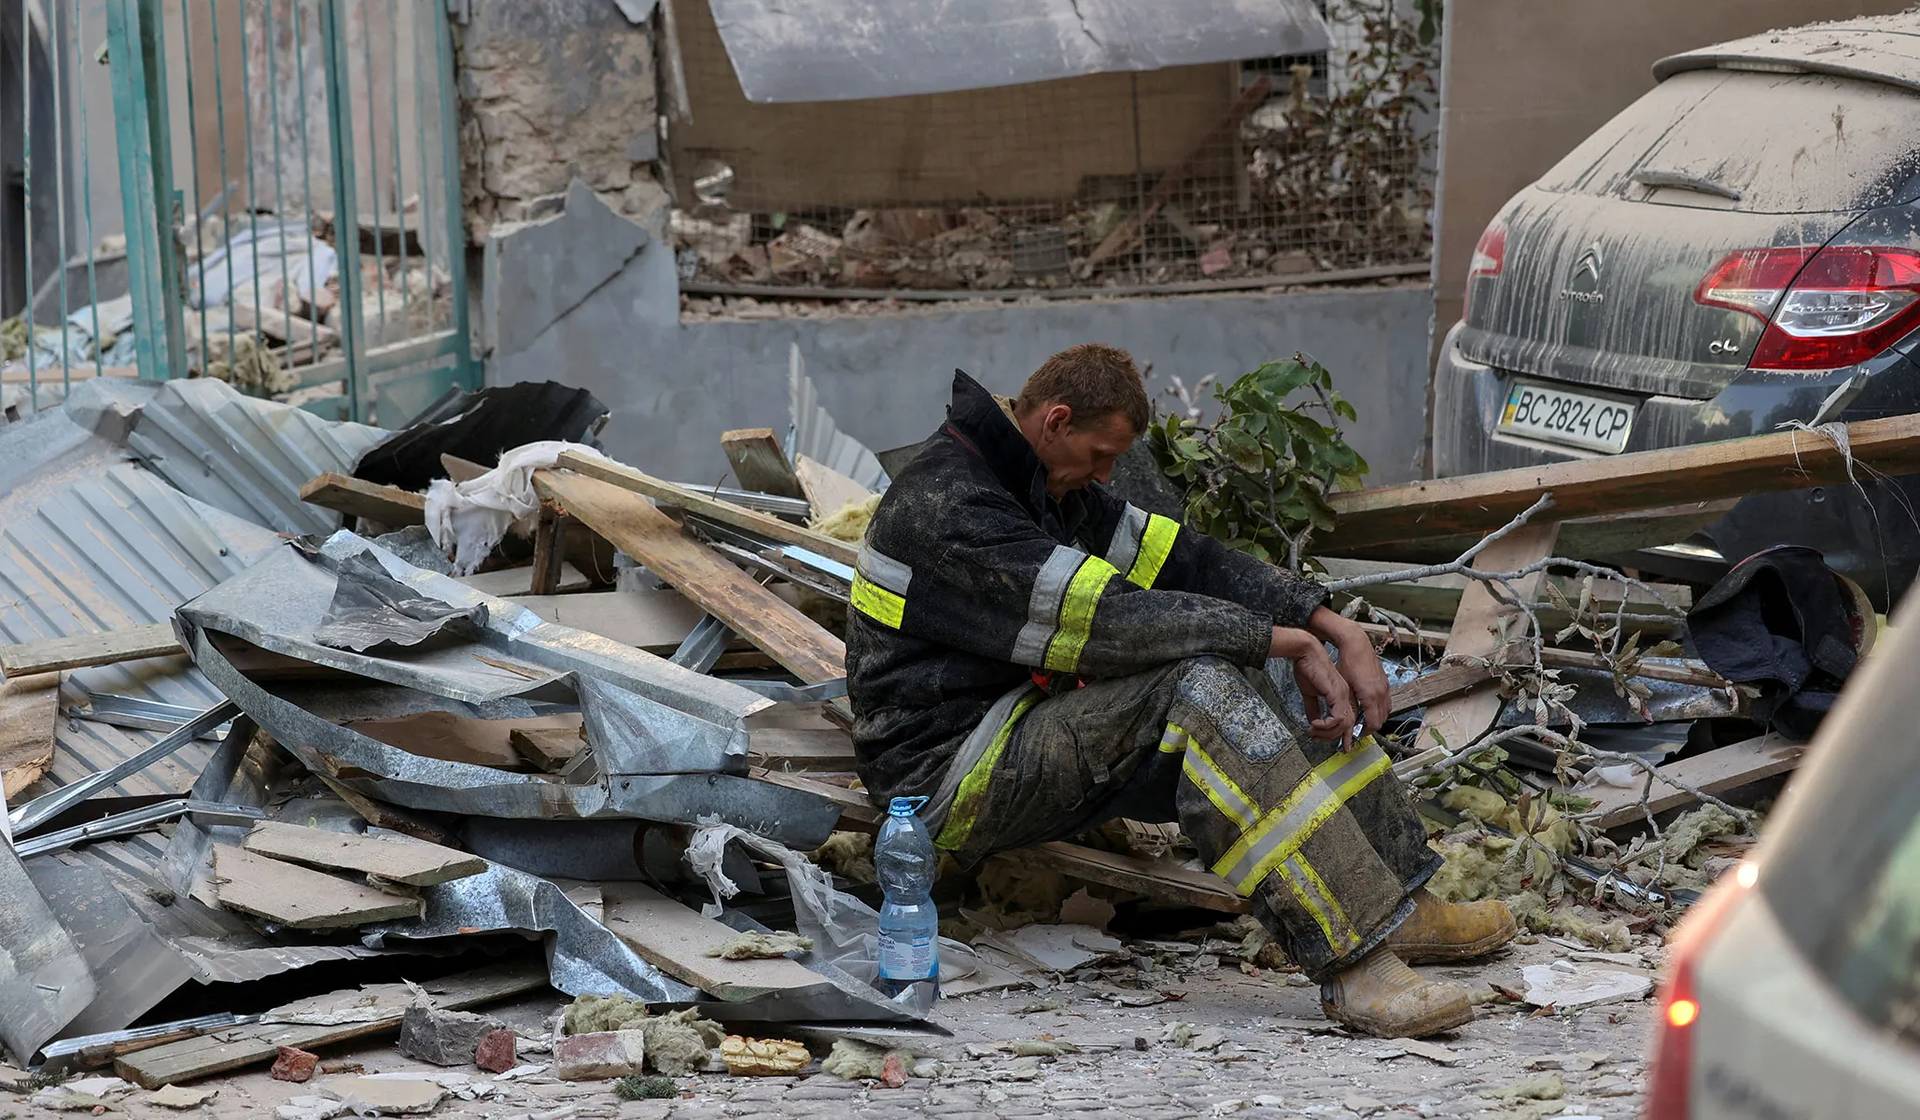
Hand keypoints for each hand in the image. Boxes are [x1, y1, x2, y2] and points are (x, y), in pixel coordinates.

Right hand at [1270, 627, 1354, 744]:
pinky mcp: (1337, 693)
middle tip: (1316, 737)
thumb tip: (1312, 720)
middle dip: (1332, 737)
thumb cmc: (1307, 666)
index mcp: (1341, 695)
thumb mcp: (1309, 692)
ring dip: (1329, 732)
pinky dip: (1327, 725)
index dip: (1338, 734)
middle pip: (1348, 726)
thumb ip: (1312, 707)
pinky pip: (1339, 718)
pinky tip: (1315, 724)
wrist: (1306, 651)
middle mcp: (1345, 696)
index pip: (1346, 720)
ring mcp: (1343, 695)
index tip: (1324, 739)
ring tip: (1314, 731)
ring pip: (1345, 725)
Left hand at [1306, 607, 1389, 739]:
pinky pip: (1386, 700)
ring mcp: (1385, 686)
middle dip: (1371, 727)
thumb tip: (1348, 722)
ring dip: (1376, 717)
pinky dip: (1379, 707)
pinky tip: (1368, 706)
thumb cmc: (1347, 663)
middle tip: (1358, 729)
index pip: (1374, 724)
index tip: (1355, 735)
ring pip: (1386, 710)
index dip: (1365, 732)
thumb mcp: (1344, 688)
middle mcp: (1382, 692)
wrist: (1356, 644)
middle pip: (1382, 719)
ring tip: (1363, 719)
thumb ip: (1349, 706)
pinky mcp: (1385, 681)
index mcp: (1371, 696)